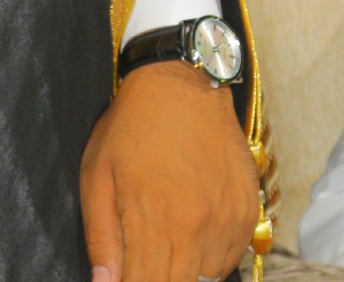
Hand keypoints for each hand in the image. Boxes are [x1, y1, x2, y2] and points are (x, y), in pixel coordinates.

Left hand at [81, 60, 259, 281]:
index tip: (126, 279)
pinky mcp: (246, 210)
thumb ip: (102, 239)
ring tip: (165, 249)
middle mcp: (196, 226)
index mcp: (154, 221)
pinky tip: (190, 240)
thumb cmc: (131, 127)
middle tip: (144, 265)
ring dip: (185, 275)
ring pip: (208, 278)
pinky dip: (210, 260)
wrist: (180, 82)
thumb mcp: (97, 177)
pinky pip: (231, 257)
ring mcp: (227, 220)